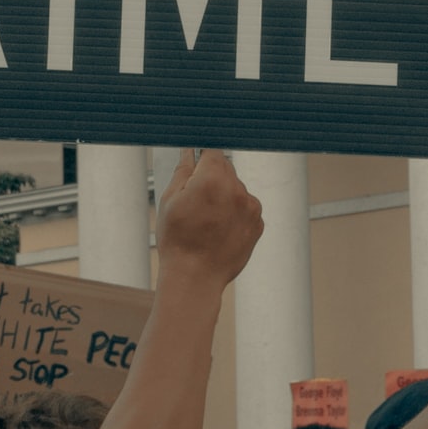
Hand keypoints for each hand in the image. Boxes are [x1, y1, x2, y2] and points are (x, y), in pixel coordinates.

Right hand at [154, 147, 263, 290]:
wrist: (195, 277)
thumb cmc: (177, 240)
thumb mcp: (169, 201)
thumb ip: (183, 171)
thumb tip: (189, 151)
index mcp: (212, 179)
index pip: (212, 151)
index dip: (202, 156)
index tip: (196, 164)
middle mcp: (236, 189)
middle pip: (226, 168)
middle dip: (212, 177)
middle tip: (196, 200)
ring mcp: (251, 207)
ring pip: (237, 189)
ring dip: (224, 195)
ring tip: (207, 220)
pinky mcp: (258, 224)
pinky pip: (246, 207)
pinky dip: (235, 212)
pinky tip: (219, 229)